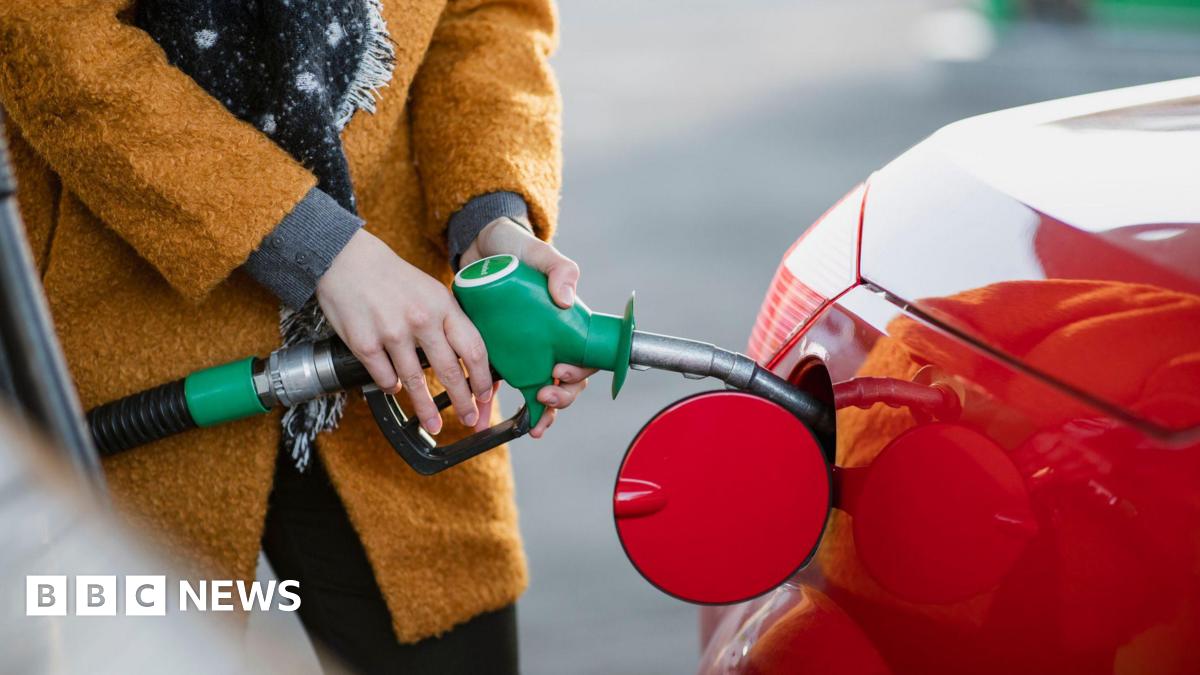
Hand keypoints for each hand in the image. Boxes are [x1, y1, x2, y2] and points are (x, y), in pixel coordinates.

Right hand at [316, 229, 491, 434]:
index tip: (486, 395)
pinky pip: (385, 378)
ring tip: (434, 424)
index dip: (483, 378)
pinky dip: (392, 387)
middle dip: (463, 402)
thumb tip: (466, 356)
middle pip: (450, 372)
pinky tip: (396, 388)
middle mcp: (421, 320)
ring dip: (427, 409)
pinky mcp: (364, 344)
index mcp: (443, 305)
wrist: (346, 260)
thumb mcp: (430, 290)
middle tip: (469, 419)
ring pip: (415, 383)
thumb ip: (448, 320)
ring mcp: (391, 333)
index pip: (473, 349)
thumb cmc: (392, 277)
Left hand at [461, 218, 595, 437]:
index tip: (561, 372)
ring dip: (541, 410)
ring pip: (540, 388)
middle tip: (544, 393)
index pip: (584, 358)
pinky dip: (498, 404)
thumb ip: (560, 269)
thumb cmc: (516, 247)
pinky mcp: (498, 351)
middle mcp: (549, 340)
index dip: (579, 374)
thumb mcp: (540, 253)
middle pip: (566, 381)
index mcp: (566, 323)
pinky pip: (502, 383)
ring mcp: (525, 349)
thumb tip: (567, 299)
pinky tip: (491, 416)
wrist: (480, 246)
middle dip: (561, 397)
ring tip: (532, 420)